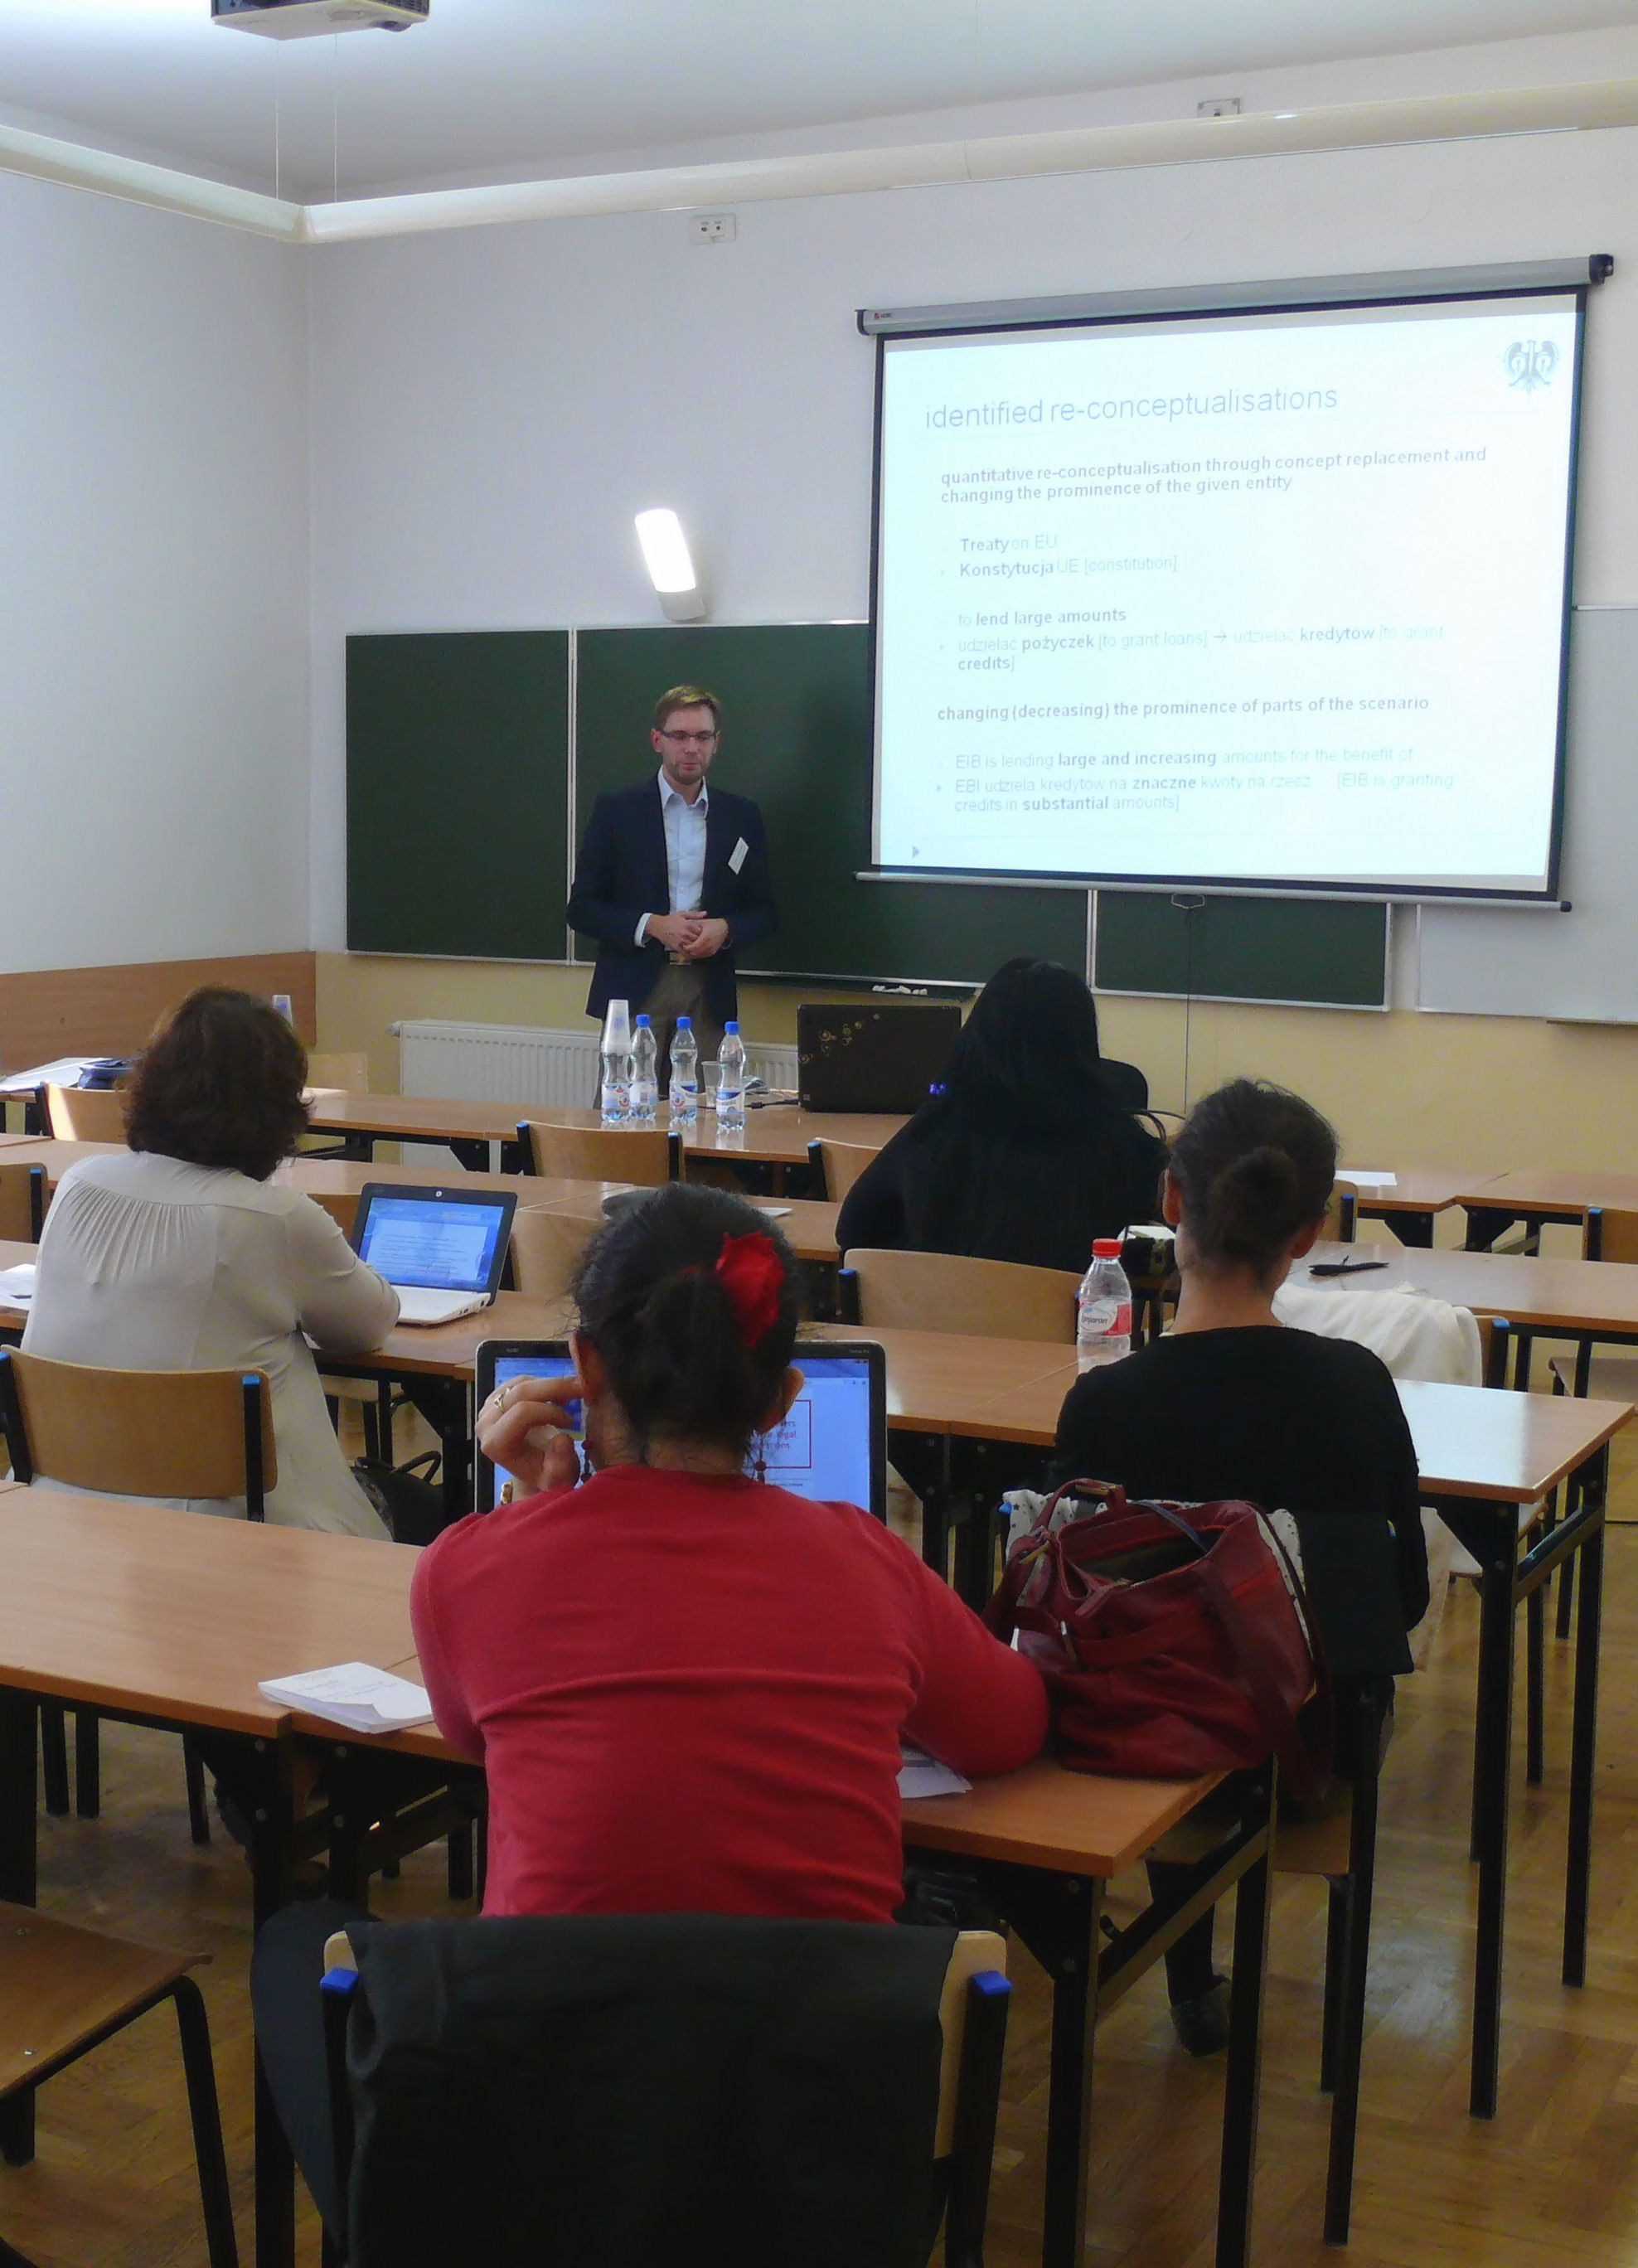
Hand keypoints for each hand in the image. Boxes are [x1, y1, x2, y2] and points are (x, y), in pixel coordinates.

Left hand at [475, 1375, 583, 1496]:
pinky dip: (544, 1383)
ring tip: (572, 1396)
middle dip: (556, 1387)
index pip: (522, 1413)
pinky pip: (521, 1380)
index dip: (551, 1411)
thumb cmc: (546, 1474)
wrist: (534, 1469)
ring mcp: (488, 1407)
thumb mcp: (558, 1478)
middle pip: (521, 1392)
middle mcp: (486, 1423)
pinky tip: (559, 1395)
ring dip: (551, 1385)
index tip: (571, 1422)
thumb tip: (562, 1439)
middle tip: (582, 1390)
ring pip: (523, 1382)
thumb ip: (560, 1465)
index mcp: (497, 1444)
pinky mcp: (496, 1397)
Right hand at [647, 912, 702, 951]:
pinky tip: (694, 953)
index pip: (701, 931)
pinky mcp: (676, 947)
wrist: (657, 926)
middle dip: (702, 941)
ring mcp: (680, 941)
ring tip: (701, 948)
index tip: (706, 934)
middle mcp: (684, 933)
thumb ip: (694, 914)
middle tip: (705, 942)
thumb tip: (705, 913)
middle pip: (698, 940)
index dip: (705, 933)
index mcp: (687, 925)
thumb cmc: (670, 919)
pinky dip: (691, 954)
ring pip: (693, 947)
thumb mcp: (682, 914)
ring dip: (698, 948)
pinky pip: (686, 952)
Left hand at [685, 916, 729, 959]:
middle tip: (683, 949)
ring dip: (693, 954)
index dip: (687, 947)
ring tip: (687, 950)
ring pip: (700, 955)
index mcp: (706, 937)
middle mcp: (710, 944)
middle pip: (696, 952)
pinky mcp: (713, 952)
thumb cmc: (713, 924)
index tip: (683, 945)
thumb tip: (684, 927)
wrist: (724, 928)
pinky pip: (704, 955)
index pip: (694, 946)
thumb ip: (693, 926)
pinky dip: (698, 954)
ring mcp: (712, 949)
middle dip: (689, 951)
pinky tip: (694, 952)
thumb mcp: (702, 922)